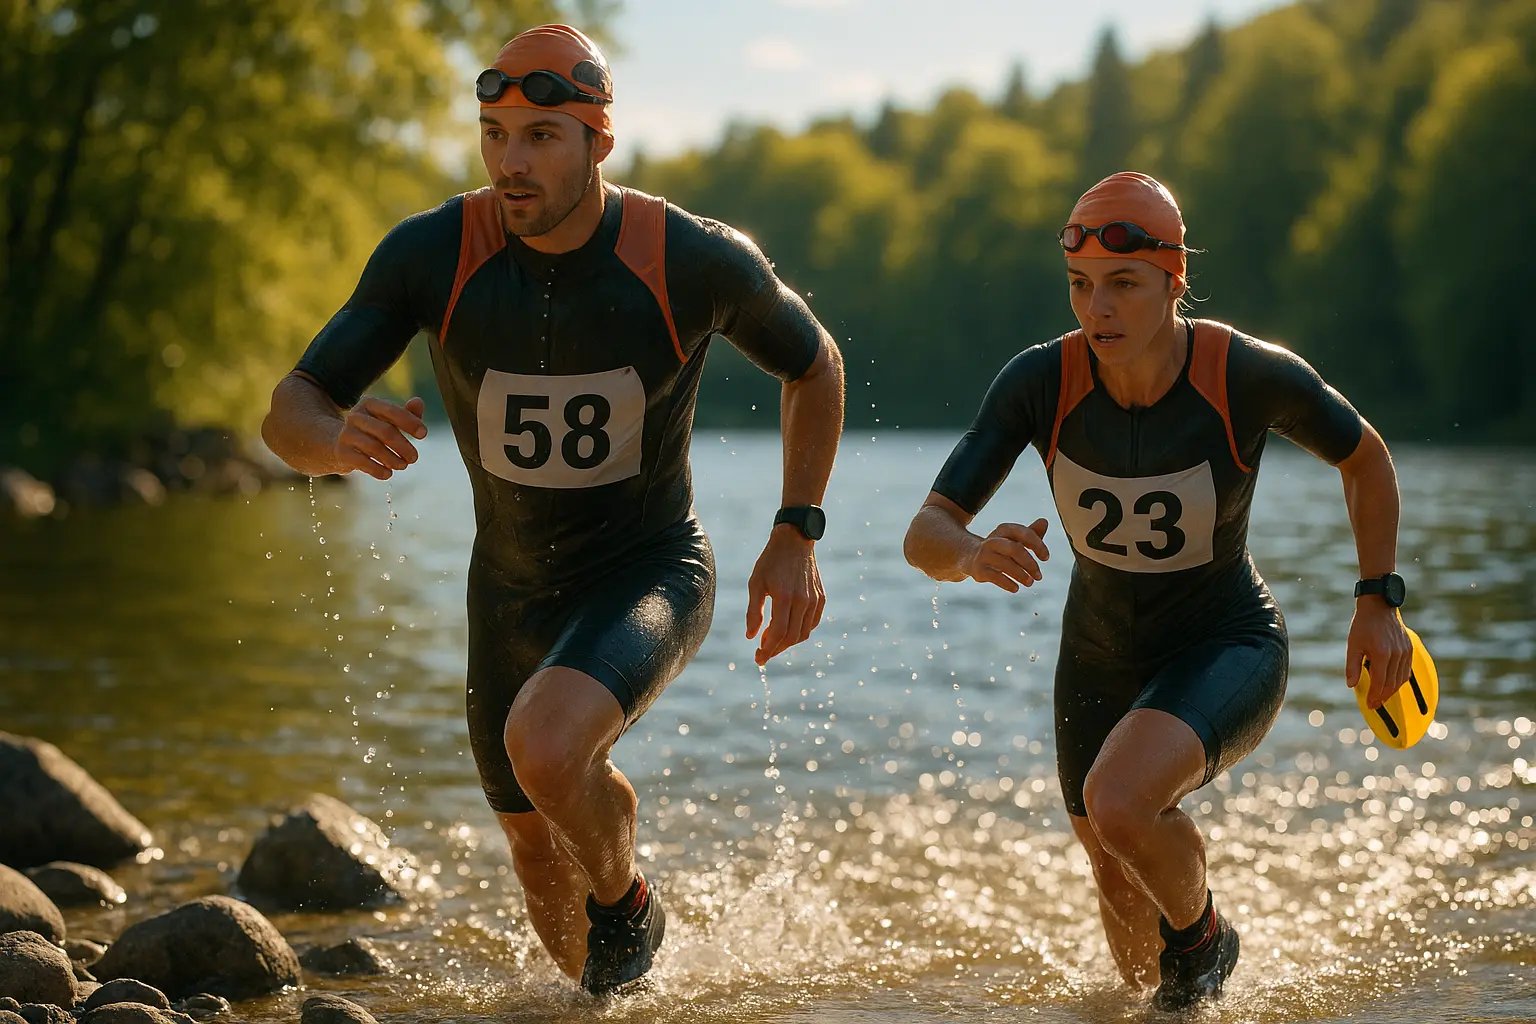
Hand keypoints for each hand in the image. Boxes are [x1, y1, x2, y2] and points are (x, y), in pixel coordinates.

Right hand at [335, 397, 426, 479]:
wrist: (340, 442)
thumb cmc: (373, 429)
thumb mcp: (389, 418)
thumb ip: (407, 412)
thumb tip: (418, 402)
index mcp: (369, 403)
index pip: (392, 411)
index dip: (410, 422)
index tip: (423, 434)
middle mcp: (355, 416)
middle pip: (385, 431)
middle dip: (403, 446)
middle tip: (414, 458)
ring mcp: (346, 434)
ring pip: (374, 448)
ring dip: (393, 460)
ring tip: (403, 465)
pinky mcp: (342, 452)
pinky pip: (363, 462)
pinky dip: (378, 470)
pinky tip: (388, 473)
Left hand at [746, 524, 825, 666]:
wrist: (795, 540)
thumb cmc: (771, 561)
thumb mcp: (756, 583)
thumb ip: (753, 611)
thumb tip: (751, 636)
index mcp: (785, 597)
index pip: (778, 633)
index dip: (768, 649)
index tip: (758, 658)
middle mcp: (803, 601)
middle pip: (791, 637)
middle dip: (776, 649)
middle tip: (762, 654)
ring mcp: (814, 600)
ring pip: (803, 633)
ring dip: (787, 642)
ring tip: (772, 641)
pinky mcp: (821, 598)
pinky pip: (812, 623)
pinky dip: (800, 632)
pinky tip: (788, 630)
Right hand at [966, 518, 1049, 591]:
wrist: (969, 555)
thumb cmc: (999, 547)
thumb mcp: (1014, 539)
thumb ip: (1031, 533)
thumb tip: (1044, 522)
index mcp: (1004, 530)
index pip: (1023, 533)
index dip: (1037, 544)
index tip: (1046, 557)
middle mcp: (993, 540)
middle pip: (1015, 549)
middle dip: (1029, 563)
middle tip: (1039, 576)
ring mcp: (984, 555)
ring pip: (1005, 564)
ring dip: (1021, 575)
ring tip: (1030, 583)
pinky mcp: (978, 569)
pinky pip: (994, 577)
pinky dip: (1007, 583)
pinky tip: (1016, 588)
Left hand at [1345, 599, 1413, 708]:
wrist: (1379, 606)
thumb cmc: (1363, 625)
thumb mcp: (1353, 645)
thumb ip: (1352, 666)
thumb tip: (1351, 685)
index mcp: (1382, 654)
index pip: (1380, 683)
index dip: (1375, 696)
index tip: (1370, 705)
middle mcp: (1396, 655)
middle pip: (1392, 684)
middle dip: (1383, 696)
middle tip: (1375, 704)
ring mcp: (1405, 652)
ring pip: (1401, 679)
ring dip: (1392, 690)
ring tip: (1381, 696)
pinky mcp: (1409, 649)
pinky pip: (1406, 670)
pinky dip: (1399, 680)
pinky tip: (1391, 683)